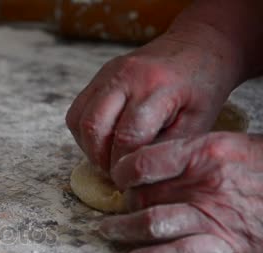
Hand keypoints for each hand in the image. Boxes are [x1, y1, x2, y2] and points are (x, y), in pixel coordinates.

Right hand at [66, 29, 240, 171]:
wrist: (198, 46)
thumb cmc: (203, 88)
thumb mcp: (198, 122)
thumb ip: (166, 147)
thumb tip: (136, 173)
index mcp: (156, 87)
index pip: (127, 137)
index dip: (125, 165)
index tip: (131, 180)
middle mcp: (125, 76)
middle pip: (93, 126)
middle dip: (100, 158)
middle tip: (115, 173)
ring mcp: (106, 73)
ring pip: (77, 119)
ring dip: (88, 146)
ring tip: (107, 158)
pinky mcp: (98, 76)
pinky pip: (76, 110)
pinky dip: (83, 132)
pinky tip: (102, 141)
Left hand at [99, 132, 262, 252]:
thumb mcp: (230, 143)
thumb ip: (192, 150)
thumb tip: (155, 159)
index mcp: (205, 151)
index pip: (144, 160)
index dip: (122, 171)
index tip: (116, 176)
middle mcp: (204, 182)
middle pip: (144, 193)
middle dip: (123, 201)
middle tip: (117, 203)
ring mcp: (213, 214)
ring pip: (152, 222)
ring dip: (124, 229)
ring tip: (107, 231)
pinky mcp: (225, 242)